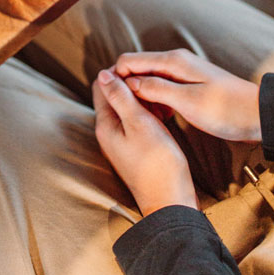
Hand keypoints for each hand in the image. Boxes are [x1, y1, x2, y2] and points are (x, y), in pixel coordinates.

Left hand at [93, 69, 197, 216]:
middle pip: (114, 96)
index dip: (119, 73)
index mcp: (105, 124)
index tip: (142, 71)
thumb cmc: (158, 164)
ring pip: (128, 109)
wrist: (171, 203)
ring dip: (143, 100)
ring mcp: (121, 142)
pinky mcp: (135, 149)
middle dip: (133, 85)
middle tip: (156, 83)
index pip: (101, 86)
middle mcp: (108, 132)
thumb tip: (103, 74)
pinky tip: (165, 114)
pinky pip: (137, 123)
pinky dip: (149, 114)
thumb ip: (121, 98)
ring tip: (163, 98)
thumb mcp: (140, 124)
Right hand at [114, 49, 260, 142]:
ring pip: (148, 80)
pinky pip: (161, 88)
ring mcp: (182, 72)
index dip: (116, 78)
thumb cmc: (226, 109)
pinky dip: (155, 100)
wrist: (258, 115)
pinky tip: (159, 117)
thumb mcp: (187, 101)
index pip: (129, 60)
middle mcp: (175, 61)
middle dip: (127, 88)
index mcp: (172, 61)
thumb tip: (127, 81)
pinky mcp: (188, 85)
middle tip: (125, 113)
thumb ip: (156, 89)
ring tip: (142, 118)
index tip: (111, 100)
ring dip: (141, 96)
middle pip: (137, 68)